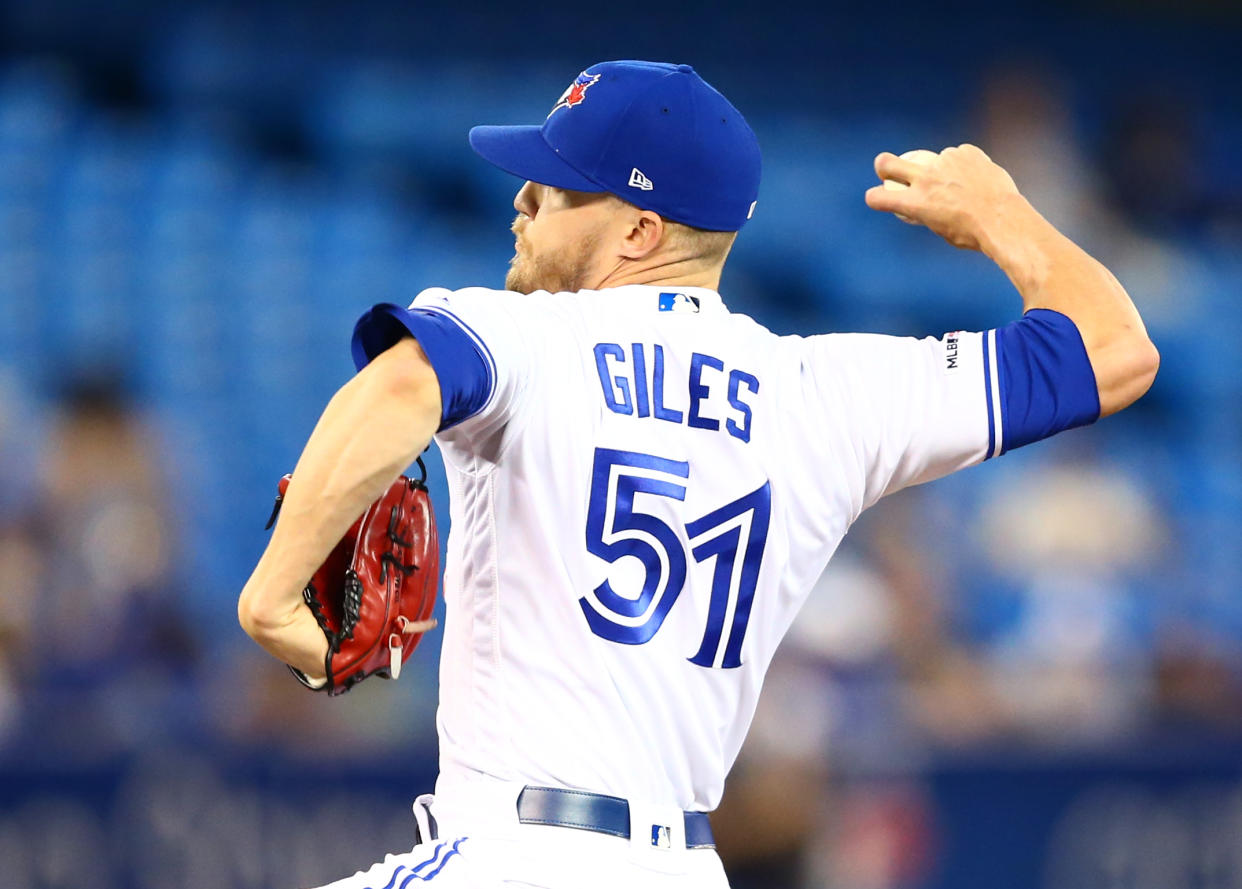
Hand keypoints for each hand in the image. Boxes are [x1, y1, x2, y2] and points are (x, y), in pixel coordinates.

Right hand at [864, 144, 1027, 252]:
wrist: (1004, 219)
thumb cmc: (972, 233)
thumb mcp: (940, 229)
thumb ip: (925, 212)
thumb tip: (921, 205)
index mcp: (915, 203)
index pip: (877, 197)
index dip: (874, 198)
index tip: (879, 199)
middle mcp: (925, 179)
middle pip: (886, 163)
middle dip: (883, 166)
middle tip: (888, 170)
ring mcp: (945, 162)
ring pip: (931, 160)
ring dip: (939, 170)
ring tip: (961, 187)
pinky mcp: (964, 152)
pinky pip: (957, 155)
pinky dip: (962, 165)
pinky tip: (975, 179)